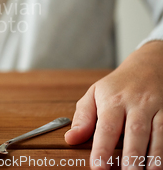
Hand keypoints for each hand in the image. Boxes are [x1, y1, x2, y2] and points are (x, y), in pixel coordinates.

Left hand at [65, 41, 162, 169]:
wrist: (148, 65)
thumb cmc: (118, 85)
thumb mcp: (94, 94)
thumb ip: (83, 118)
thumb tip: (71, 139)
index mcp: (113, 100)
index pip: (106, 127)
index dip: (102, 149)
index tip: (98, 167)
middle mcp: (136, 104)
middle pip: (135, 132)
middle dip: (131, 156)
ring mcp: (157, 108)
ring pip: (158, 134)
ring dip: (154, 157)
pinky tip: (160, 165)